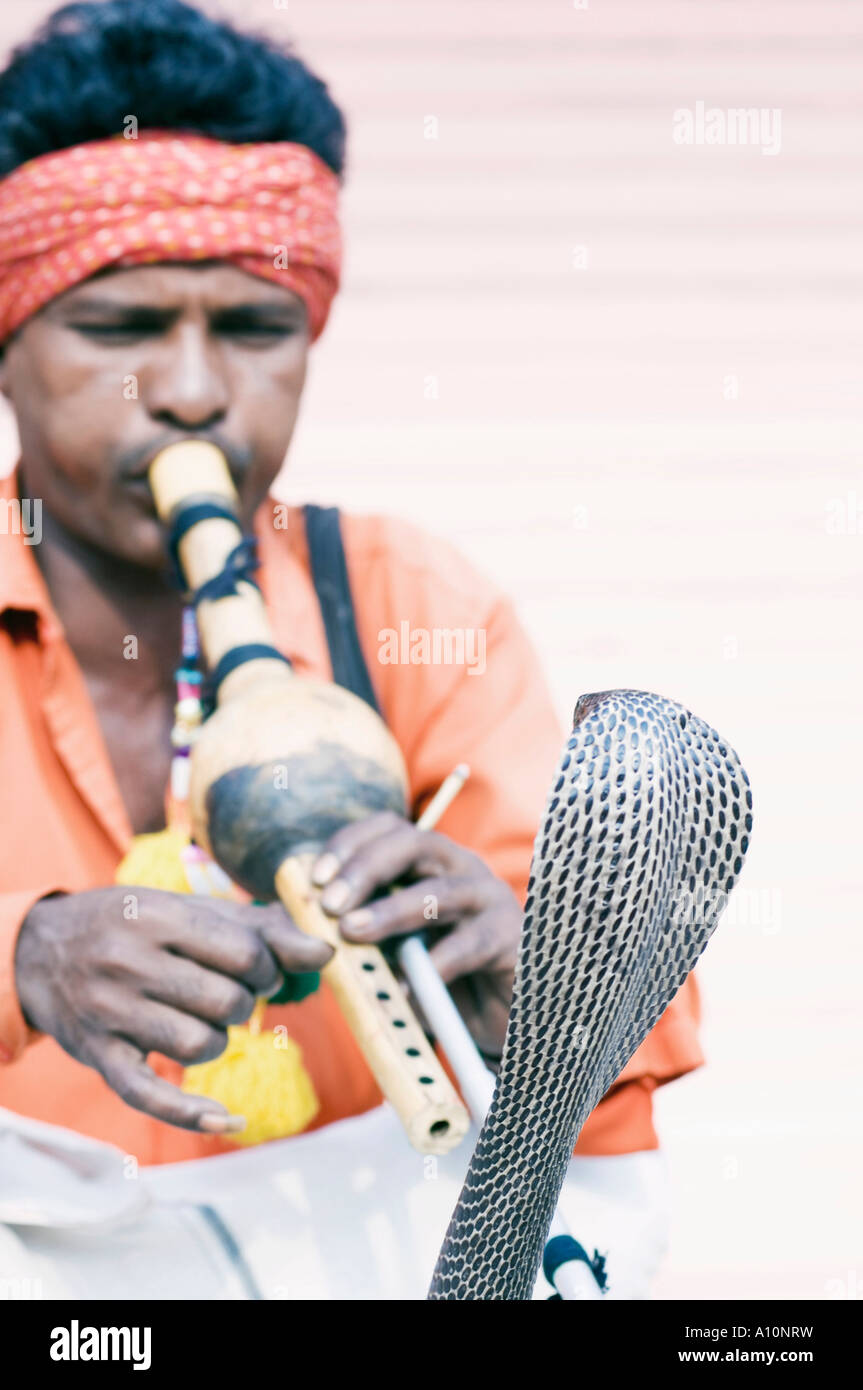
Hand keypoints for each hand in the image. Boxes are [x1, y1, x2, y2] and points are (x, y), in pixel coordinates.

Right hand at [14, 886, 332, 1131]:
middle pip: (226, 1002)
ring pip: (200, 1045)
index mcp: (158, 916)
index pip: (244, 952)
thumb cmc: (137, 926)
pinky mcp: (99, 1055)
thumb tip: (327, 952)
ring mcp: (110, 1011)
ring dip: (217, 1040)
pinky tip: (229, 1120)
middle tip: (227, 995)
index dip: (267, 967)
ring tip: (200, 1021)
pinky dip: (193, 1114)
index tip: (257, 969)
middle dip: (243, 1003)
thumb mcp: (190, 910)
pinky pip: (150, 1096)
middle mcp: (129, 961)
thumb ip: (262, 929)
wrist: (43, 949)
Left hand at [311, 812, 521, 1056]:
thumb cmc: (440, 971)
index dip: (349, 844)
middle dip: (366, 869)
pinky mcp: (510, 937)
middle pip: (414, 844)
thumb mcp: (396, 941)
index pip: (389, 827)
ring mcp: (490, 898)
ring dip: (391, 911)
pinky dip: (431, 969)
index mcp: (432, 859)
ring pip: (440, 892)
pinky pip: (468, 946)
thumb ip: (361, 924)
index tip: (315, 878)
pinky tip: (402, 989)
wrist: (504, 1011)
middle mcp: (463, 867)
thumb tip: (299, 917)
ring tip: (353, 934)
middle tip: (331, 905)